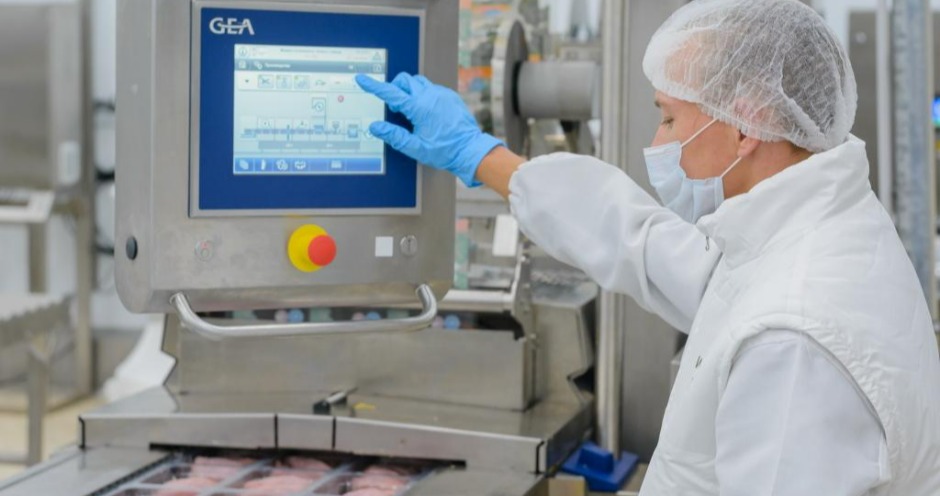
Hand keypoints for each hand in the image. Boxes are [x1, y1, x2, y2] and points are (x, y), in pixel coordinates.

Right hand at [356, 73, 503, 186]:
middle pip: (404, 80)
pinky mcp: (450, 96)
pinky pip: (431, 88)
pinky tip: (426, 112)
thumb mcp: (415, 148)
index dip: (374, 86)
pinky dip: (423, 94)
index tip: (363, 79)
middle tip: (396, 108)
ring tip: (410, 110)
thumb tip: (376, 127)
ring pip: (418, 82)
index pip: (391, 93)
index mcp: (420, 108)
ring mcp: (442, 94)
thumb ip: (394, 136)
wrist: (470, 149)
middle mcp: (431, 96)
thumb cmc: (445, 151)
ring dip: (409, 90)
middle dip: (394, 89)